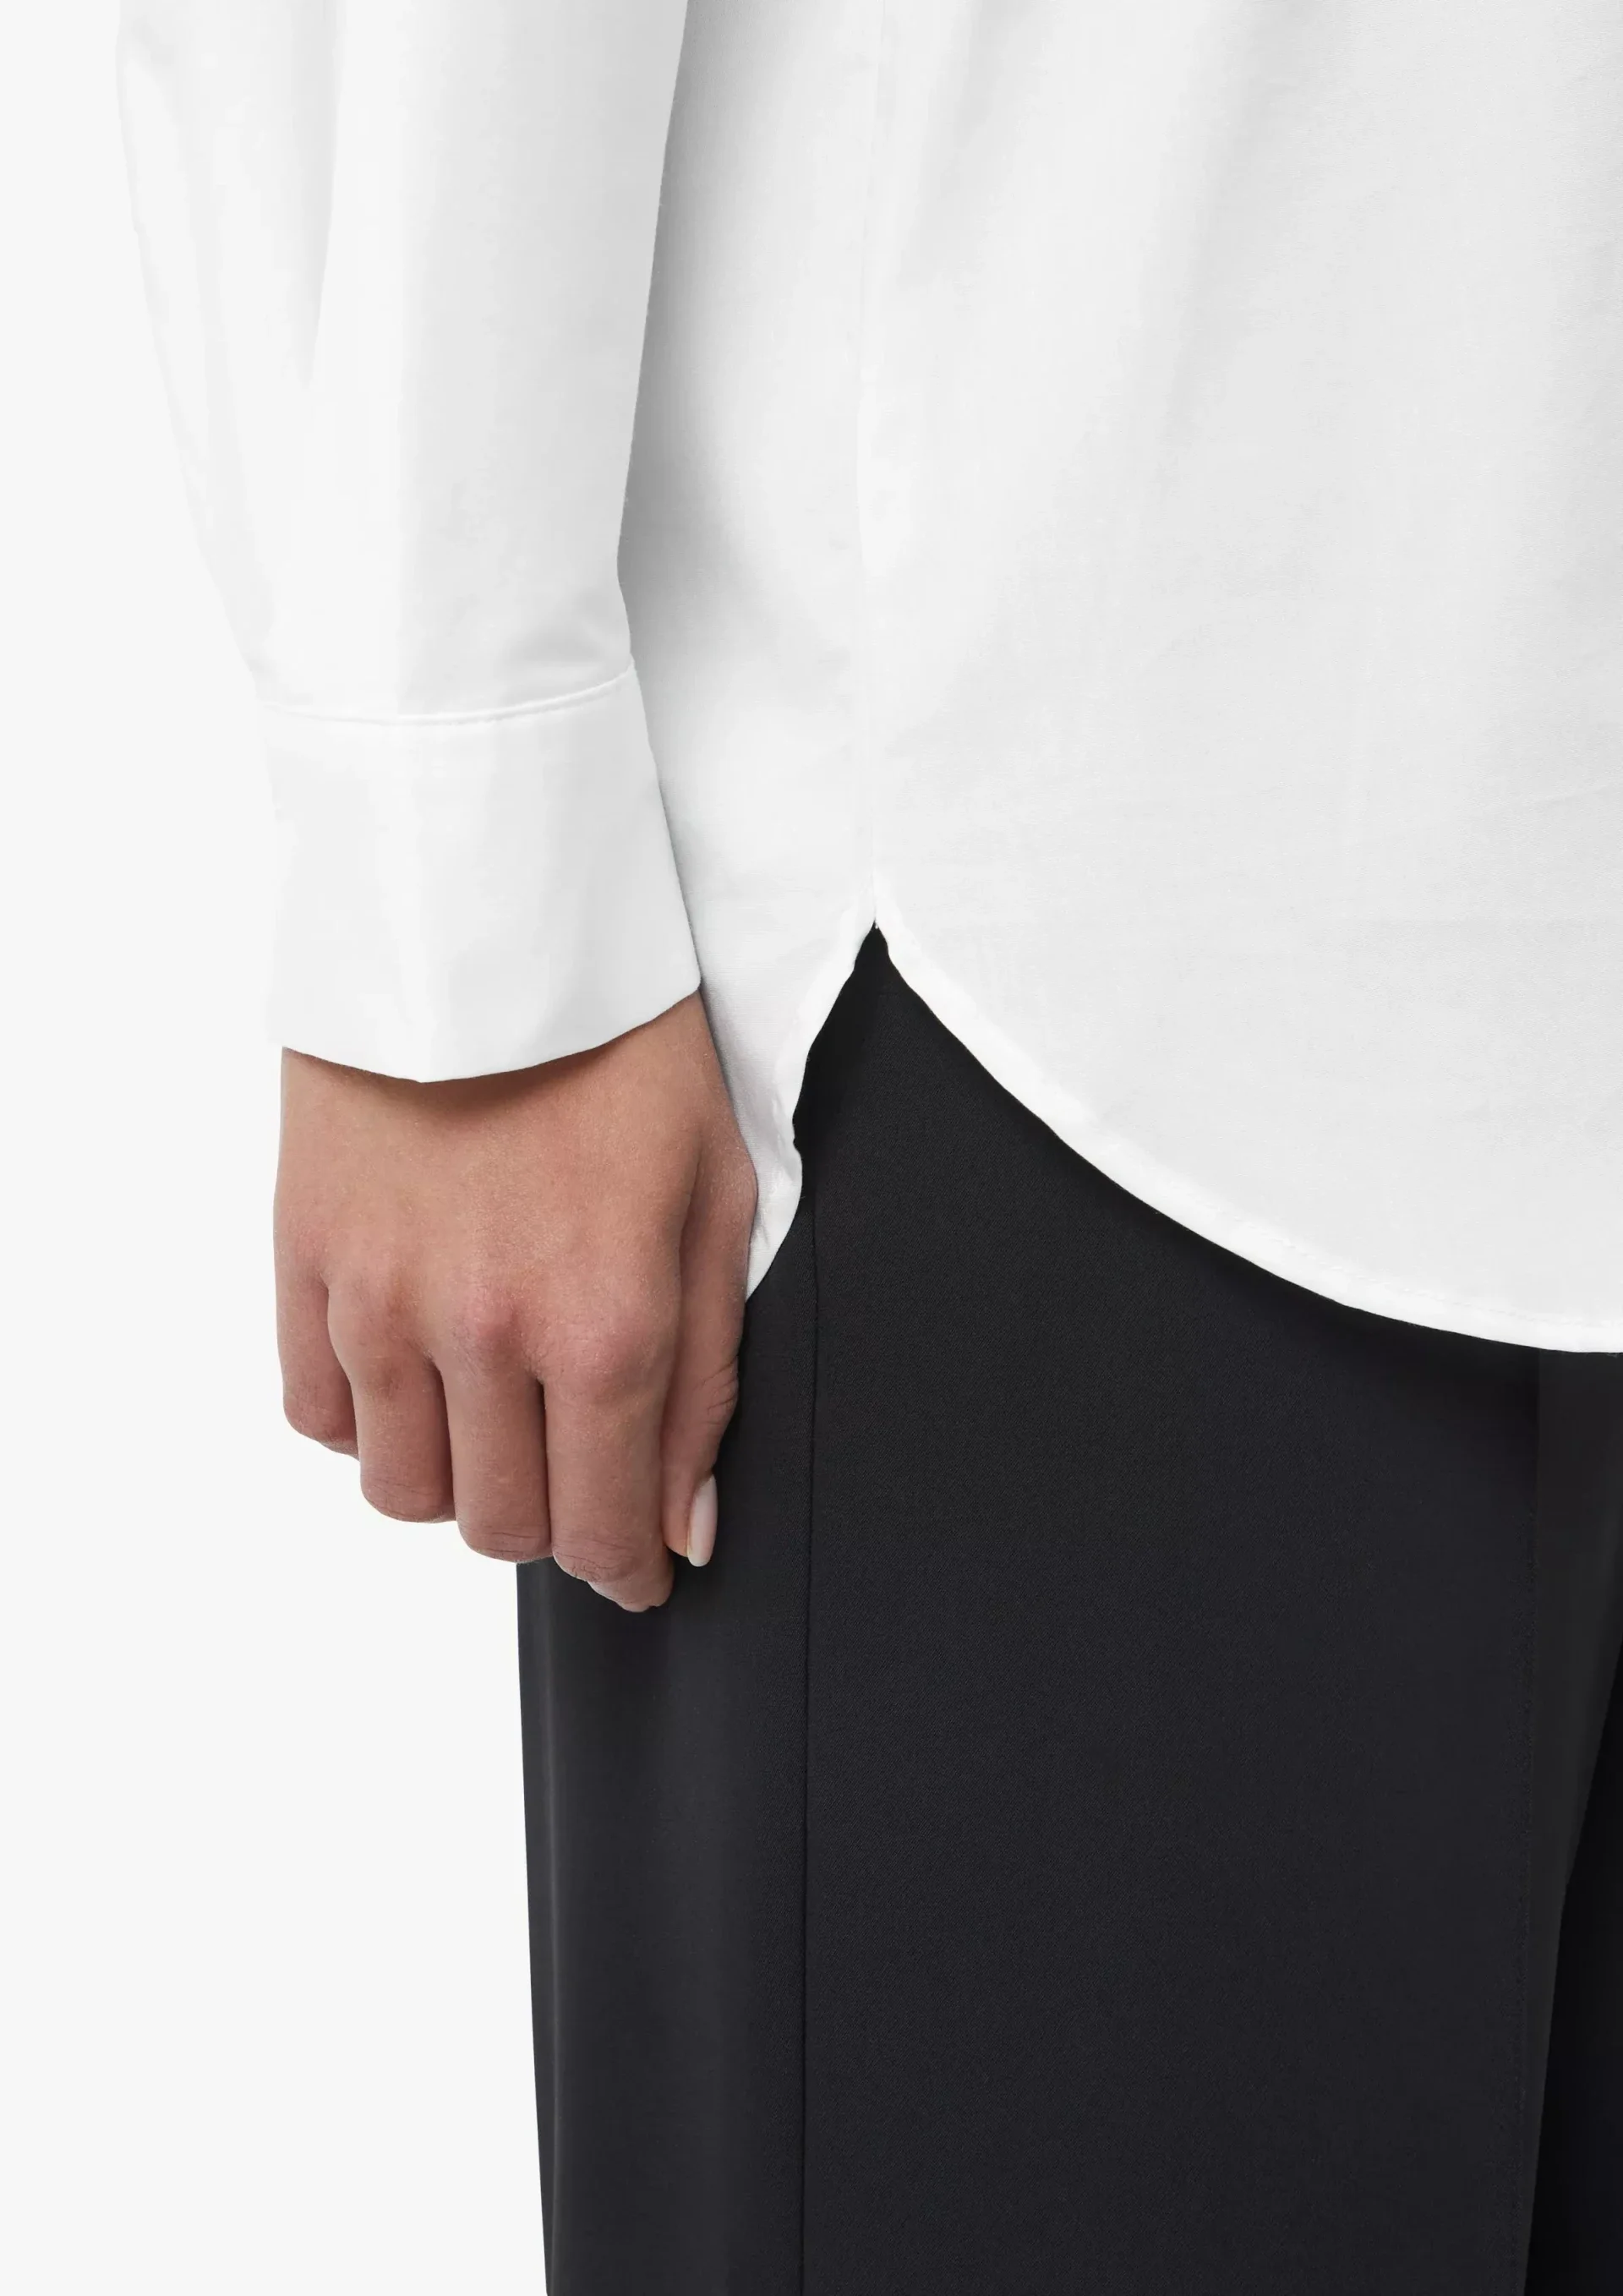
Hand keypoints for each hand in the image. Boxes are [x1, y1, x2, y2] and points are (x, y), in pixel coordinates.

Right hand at [273, 994, 755, 1609]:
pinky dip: (365, 1422)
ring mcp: (380, 1300)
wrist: (493, 923)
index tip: (634, 1563)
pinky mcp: (306, 1257)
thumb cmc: (626, 1050)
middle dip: (552, 1517)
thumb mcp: (717, 1204)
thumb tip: (684, 1528)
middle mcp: (484, 1334)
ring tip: (494, 1411)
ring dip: (456, 1478)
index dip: (626, 1568)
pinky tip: (416, 1370)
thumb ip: (705, 1382)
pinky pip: (317, 1413)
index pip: (601, 1531)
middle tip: (576, 1460)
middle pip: (499, 1527)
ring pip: (400, 1490)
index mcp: (605, 1325)